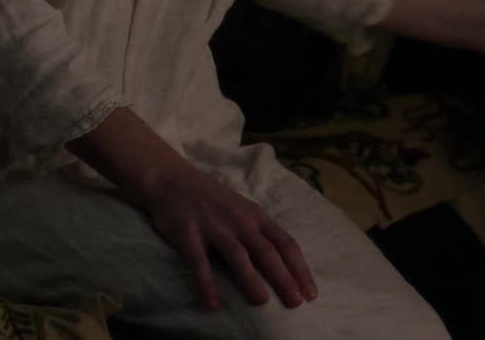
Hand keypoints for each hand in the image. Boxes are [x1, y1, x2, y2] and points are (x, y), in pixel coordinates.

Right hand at [138, 165, 316, 312]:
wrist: (173, 180)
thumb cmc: (213, 200)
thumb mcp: (243, 210)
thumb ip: (259, 233)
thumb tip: (283, 265)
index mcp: (256, 216)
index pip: (285, 243)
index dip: (299, 268)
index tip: (310, 293)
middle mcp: (239, 220)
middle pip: (267, 251)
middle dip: (283, 277)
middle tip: (296, 302)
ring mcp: (214, 227)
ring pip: (238, 255)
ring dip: (251, 279)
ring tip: (262, 302)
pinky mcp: (189, 235)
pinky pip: (199, 263)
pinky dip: (207, 285)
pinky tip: (214, 305)